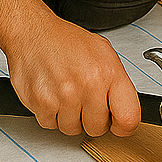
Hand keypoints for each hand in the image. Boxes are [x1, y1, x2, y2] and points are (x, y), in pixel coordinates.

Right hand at [3, 16, 140, 137]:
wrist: (32, 32)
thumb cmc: (65, 41)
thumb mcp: (103, 52)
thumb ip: (117, 83)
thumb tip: (124, 108)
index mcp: (108, 72)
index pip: (128, 118)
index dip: (123, 126)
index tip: (117, 124)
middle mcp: (88, 84)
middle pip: (97, 128)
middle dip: (91, 119)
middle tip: (84, 102)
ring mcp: (64, 95)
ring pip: (72, 129)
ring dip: (69, 117)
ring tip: (65, 95)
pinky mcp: (42, 103)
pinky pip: (50, 125)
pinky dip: (50, 114)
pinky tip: (51, 95)